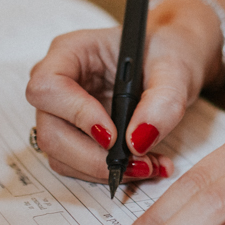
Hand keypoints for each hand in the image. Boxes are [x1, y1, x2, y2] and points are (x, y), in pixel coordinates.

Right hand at [25, 0, 221, 182]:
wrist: (174, 63)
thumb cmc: (167, 53)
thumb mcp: (175, 69)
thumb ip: (163, 101)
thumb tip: (138, 143)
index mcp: (71, 52)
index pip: (49, 87)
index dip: (76, 115)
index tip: (114, 135)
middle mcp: (59, 83)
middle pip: (50, 131)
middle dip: (93, 157)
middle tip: (138, 163)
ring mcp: (62, 112)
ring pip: (60, 155)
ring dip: (103, 170)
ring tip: (150, 164)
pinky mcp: (75, 136)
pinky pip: (78, 165)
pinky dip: (109, 172)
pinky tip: (144, 164)